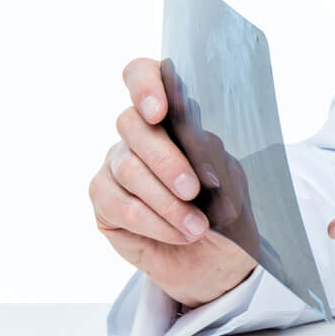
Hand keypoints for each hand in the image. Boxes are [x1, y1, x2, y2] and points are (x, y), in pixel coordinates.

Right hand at [88, 57, 256, 307]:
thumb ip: (212, 155)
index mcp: (172, 115)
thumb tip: (198, 143)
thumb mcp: (231, 180)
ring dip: (166, 202)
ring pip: (127, 169)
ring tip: (197, 226)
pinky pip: (118, 205)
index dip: (144, 84)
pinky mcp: (103, 200)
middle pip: (132, 125)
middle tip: (193, 190)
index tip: (158, 110)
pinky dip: (153, 222)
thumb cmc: (224, 211)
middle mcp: (138, 134)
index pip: (142, 75)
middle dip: (166, 160)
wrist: (218, 260)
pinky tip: (179, 234)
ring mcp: (115, 165)